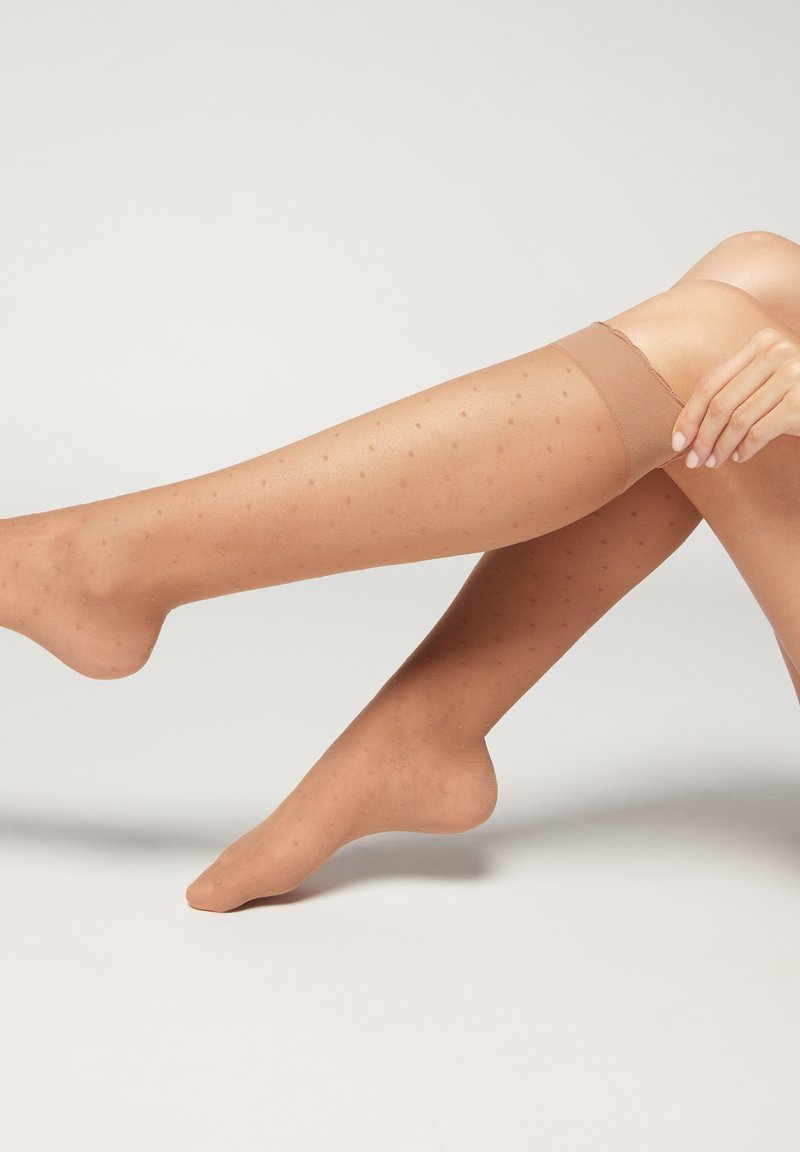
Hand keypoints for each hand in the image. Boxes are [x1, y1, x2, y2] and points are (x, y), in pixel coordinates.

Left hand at [670, 326, 799, 467]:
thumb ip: (735, 388)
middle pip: (720, 402)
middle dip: (701, 436)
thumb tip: (687, 426)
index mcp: (761, 343)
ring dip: (720, 447)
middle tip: (693, 460)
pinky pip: (758, 432)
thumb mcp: (765, 382)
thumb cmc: (796, 395)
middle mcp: (776, 353)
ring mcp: (792, 375)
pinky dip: (744, 449)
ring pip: (737, 420)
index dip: (689, 414)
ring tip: (713, 462)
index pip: (711, 381)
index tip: (677, 441)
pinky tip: (739, 457)